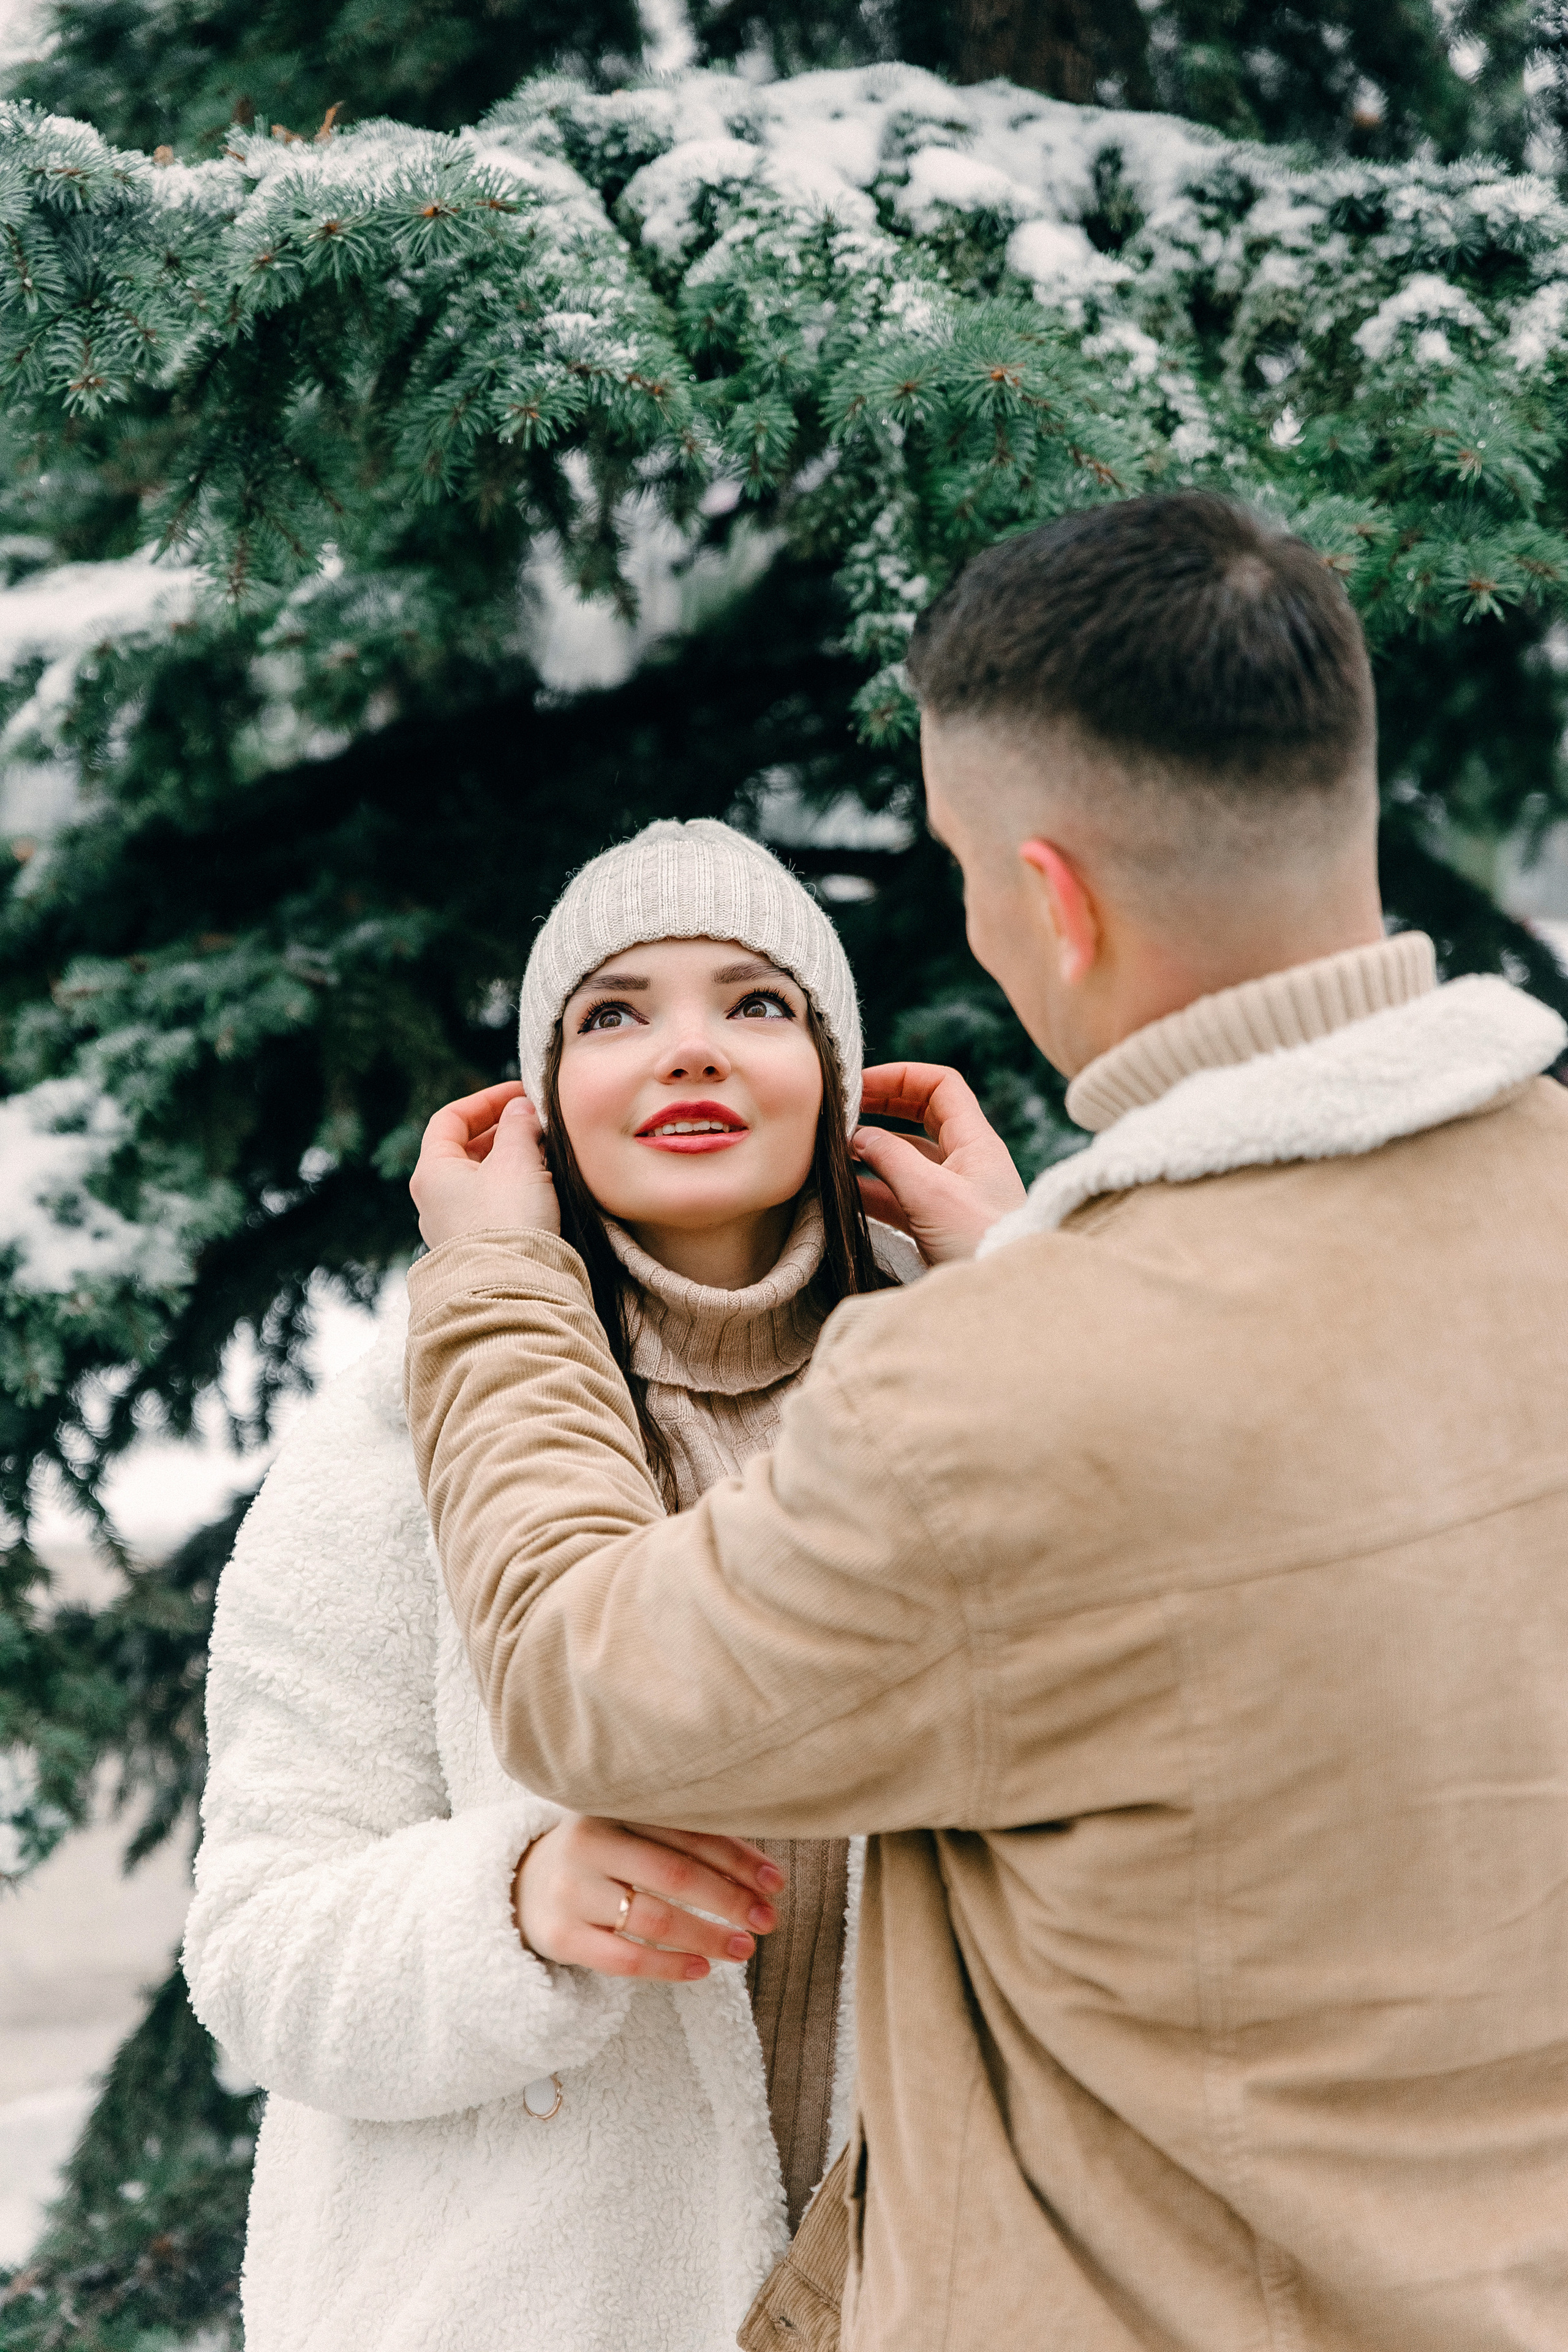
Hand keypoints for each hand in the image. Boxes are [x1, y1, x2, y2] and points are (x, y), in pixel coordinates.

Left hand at [409, 1081, 559, 1248]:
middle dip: (504, 1130)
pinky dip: (516, 1187)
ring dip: (514, 1159)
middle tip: (538, 1123)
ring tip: (546, 1153)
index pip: (450, 1119)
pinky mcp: (478, 1246)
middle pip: (466, 1148)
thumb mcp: (517, 1160)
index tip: (519, 1094)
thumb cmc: (508, 1221)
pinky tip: (543, 1187)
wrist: (514, 1288)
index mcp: (432, 1172)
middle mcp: (435, 1199)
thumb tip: (522, 1109)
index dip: (485, 1100)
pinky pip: (494, 1204)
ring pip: (483, 1177)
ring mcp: (454, 1225)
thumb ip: (519, 1126)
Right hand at [514, 1815, 786, 1982]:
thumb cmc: (602, 1860)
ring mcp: (571, 1891)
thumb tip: (765, 1873)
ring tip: (743, 1948)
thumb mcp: (632, 1836)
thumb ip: (686, 1843)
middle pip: (674, 1874)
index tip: (775, 1882)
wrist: (520, 1887)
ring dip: (706, 1935)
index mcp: (613, 1808)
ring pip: (653, 1918)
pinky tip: (701, 1969)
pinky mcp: (561, 1936)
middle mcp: (589, 1844)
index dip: (737, 1858)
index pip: (687, 1833)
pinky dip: (667, 1966)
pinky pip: (623, 1959)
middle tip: (768, 1919)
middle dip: (729, 1899)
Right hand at [853, 1062, 1026, 1264]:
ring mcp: (951, 1191)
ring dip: (871, 1151)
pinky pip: (900, 1193)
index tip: (861, 1085)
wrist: (1004, 1299)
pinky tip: (844, 1191)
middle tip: (842, 1111)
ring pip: (906, 1156)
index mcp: (975, 1142)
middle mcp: (965, 1160)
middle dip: (881, 1108)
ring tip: (833, 1152)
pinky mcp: (938, 1221)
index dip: (900, 1077)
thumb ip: (891, 1159)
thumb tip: (858, 1136)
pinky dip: (872, 1188)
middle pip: (920, 1115)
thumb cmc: (980, 1242)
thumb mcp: (931, 1194)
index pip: (940, 1086)